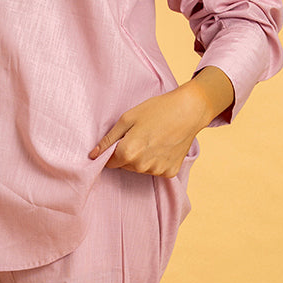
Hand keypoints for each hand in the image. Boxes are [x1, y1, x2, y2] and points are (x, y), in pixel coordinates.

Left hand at [88, 79, 219, 178]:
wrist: (189, 110)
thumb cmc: (157, 110)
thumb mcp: (127, 118)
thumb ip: (109, 139)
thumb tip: (93, 155)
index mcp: (128, 152)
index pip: (109, 162)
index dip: (112, 151)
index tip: (121, 140)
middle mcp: (141, 166)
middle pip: (125, 166)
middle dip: (127, 153)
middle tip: (140, 135)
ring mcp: (157, 170)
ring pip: (140, 168)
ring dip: (142, 158)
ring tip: (153, 138)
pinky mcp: (170, 172)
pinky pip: (155, 169)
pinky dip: (157, 160)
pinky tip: (163, 145)